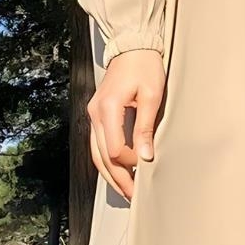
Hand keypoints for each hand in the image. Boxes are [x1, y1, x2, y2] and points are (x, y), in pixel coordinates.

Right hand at [87, 48, 165, 200]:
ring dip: (110, 175)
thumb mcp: (152, 96)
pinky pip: (97, 145)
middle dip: (119, 179)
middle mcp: (95, 114)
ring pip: (96, 154)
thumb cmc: (144, 67)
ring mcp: (93, 115)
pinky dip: (106, 161)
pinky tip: (117, 172)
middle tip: (134, 197)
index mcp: (108, 108)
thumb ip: (145, 127)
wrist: (132, 47)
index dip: (131, 162)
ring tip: (125, 191)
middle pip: (103, 157)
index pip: (116, 149)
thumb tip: (145, 156)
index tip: (147, 164)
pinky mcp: (97, 116)